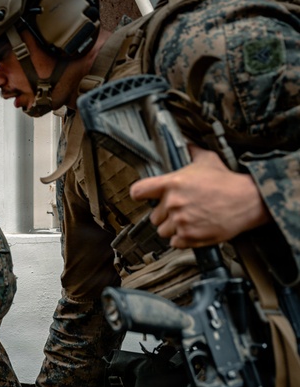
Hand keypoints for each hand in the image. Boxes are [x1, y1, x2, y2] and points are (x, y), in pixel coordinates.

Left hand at [130, 146, 270, 248]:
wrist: (248, 200)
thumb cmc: (228, 181)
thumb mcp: (208, 160)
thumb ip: (192, 152)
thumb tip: (186, 144)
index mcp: (172, 184)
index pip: (138, 191)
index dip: (140, 195)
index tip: (144, 197)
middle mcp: (173, 203)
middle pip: (153, 216)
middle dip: (164, 214)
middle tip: (180, 210)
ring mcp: (180, 221)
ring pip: (163, 231)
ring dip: (172, 228)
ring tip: (188, 220)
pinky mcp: (189, 236)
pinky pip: (175, 242)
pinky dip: (182, 239)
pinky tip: (193, 229)